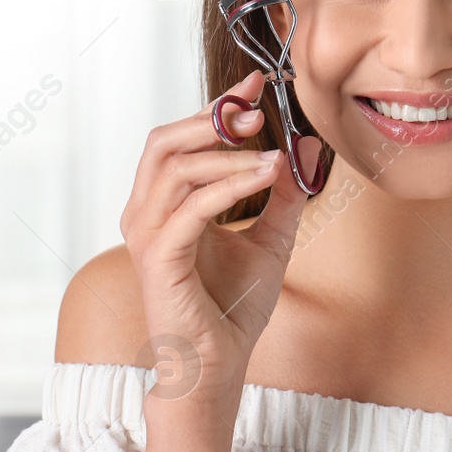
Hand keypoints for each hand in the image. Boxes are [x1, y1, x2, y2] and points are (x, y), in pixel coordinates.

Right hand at [119, 68, 320, 419]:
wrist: (218, 366)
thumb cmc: (233, 310)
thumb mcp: (272, 242)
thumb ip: (284, 199)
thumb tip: (304, 154)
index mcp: (165, 205)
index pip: (180, 139)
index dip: (216, 107)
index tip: (257, 85)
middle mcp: (146, 214)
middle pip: (163, 141)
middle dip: (212, 118)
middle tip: (258, 110)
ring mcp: (148, 236)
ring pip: (174, 167)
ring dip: (225, 151)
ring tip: (270, 150)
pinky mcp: (159, 259)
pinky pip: (191, 207)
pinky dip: (230, 184)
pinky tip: (268, 175)